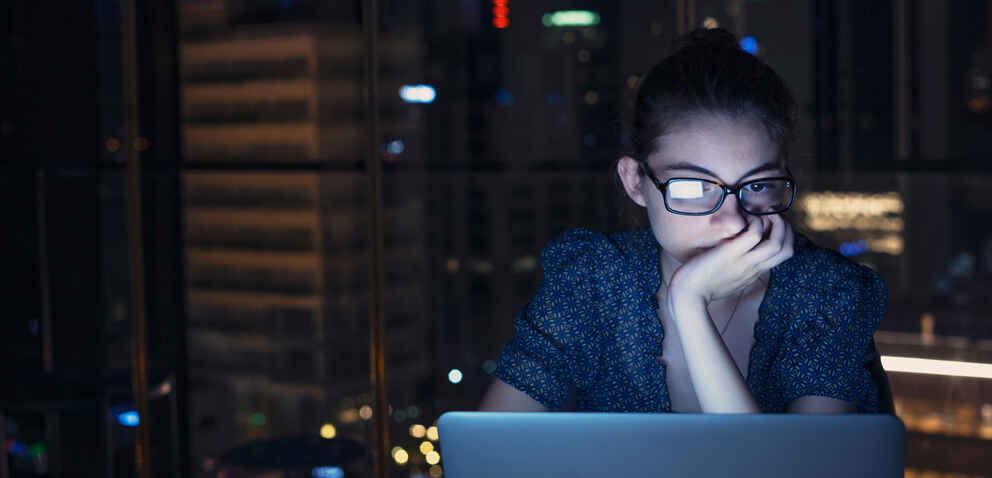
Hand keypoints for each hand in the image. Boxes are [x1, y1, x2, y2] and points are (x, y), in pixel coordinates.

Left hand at [666, 213, 793, 307]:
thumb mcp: (725, 281)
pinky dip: (755, 222)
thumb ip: (735, 270)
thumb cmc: (700, 288)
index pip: (781, 256)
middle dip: (787, 229)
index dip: (784, 238)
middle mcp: (753, 268)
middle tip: (775, 216)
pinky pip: (754, 234)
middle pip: (786, 250)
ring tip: (766, 213)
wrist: (686, 296)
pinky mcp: (730, 254)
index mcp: (752, 274)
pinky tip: (746, 217)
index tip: (774, 225)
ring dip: (777, 224)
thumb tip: (733, 257)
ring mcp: (743, 262)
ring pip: (777, 244)